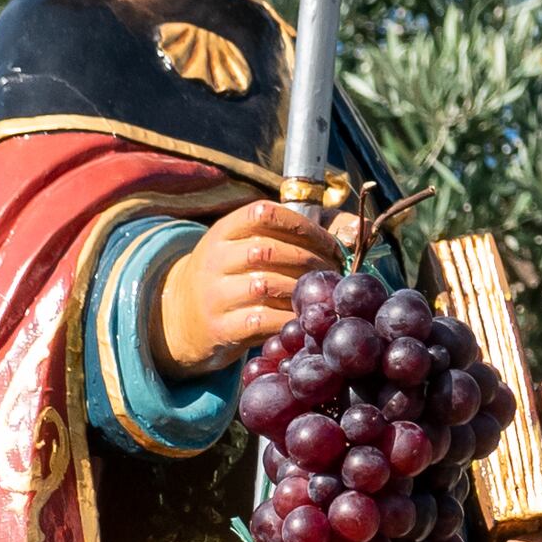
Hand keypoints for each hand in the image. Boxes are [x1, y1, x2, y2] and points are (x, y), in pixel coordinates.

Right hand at [147, 199, 339, 377]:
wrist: (182, 316)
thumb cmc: (236, 274)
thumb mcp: (251, 245)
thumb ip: (303, 232)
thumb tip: (359, 231)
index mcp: (226, 229)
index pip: (264, 214)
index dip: (303, 226)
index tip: (331, 244)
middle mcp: (215, 257)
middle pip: (268, 251)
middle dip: (311, 262)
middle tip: (335, 275)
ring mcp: (214, 293)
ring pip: (266, 286)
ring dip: (303, 292)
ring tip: (324, 297)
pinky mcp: (219, 327)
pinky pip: (262, 322)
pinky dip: (290, 321)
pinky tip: (306, 321)